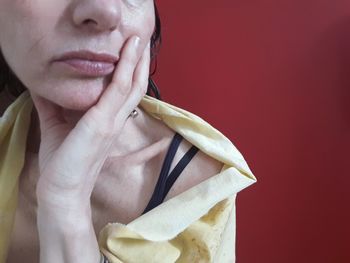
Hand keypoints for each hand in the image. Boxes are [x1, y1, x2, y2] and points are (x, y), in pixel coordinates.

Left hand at [31, 36, 149, 214]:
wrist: (61, 189)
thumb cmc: (62, 162)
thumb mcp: (56, 125)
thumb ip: (54, 104)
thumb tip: (44, 84)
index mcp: (108, 121)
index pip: (126, 93)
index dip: (132, 72)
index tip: (133, 52)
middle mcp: (116, 119)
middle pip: (135, 85)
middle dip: (140, 61)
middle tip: (142, 39)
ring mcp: (112, 121)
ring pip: (132, 84)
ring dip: (136, 59)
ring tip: (138, 38)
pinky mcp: (102, 122)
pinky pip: (118, 90)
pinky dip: (125, 69)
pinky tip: (128, 52)